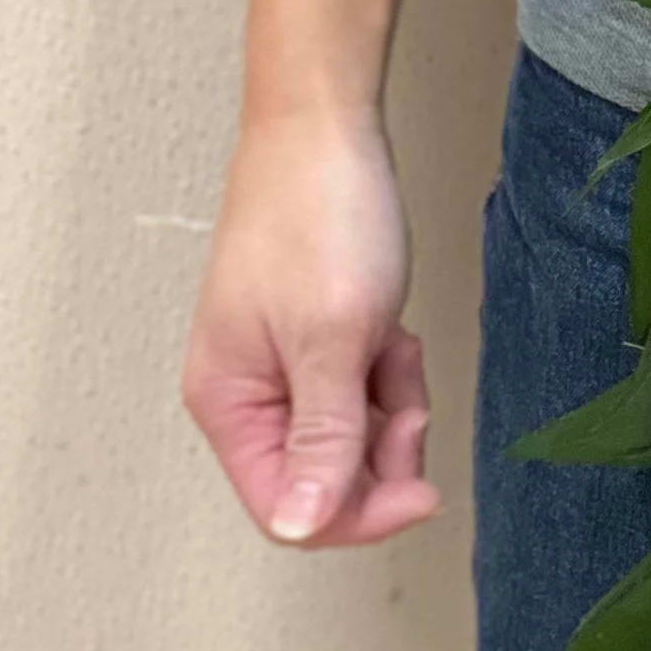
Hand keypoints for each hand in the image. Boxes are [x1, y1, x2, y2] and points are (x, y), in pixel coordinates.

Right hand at [180, 105, 439, 548]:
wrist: (324, 123)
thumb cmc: (318, 216)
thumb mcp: (332, 339)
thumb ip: (322, 440)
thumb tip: (299, 528)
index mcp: (229, 404)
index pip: (287, 510)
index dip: (357, 515)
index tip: (421, 490)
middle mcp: (247, 394)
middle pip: (323, 480)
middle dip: (381, 450)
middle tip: (411, 399)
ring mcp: (280, 364)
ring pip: (351, 435)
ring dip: (390, 402)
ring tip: (395, 341)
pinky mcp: (312, 337)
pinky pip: (360, 389)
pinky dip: (386, 367)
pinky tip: (392, 326)